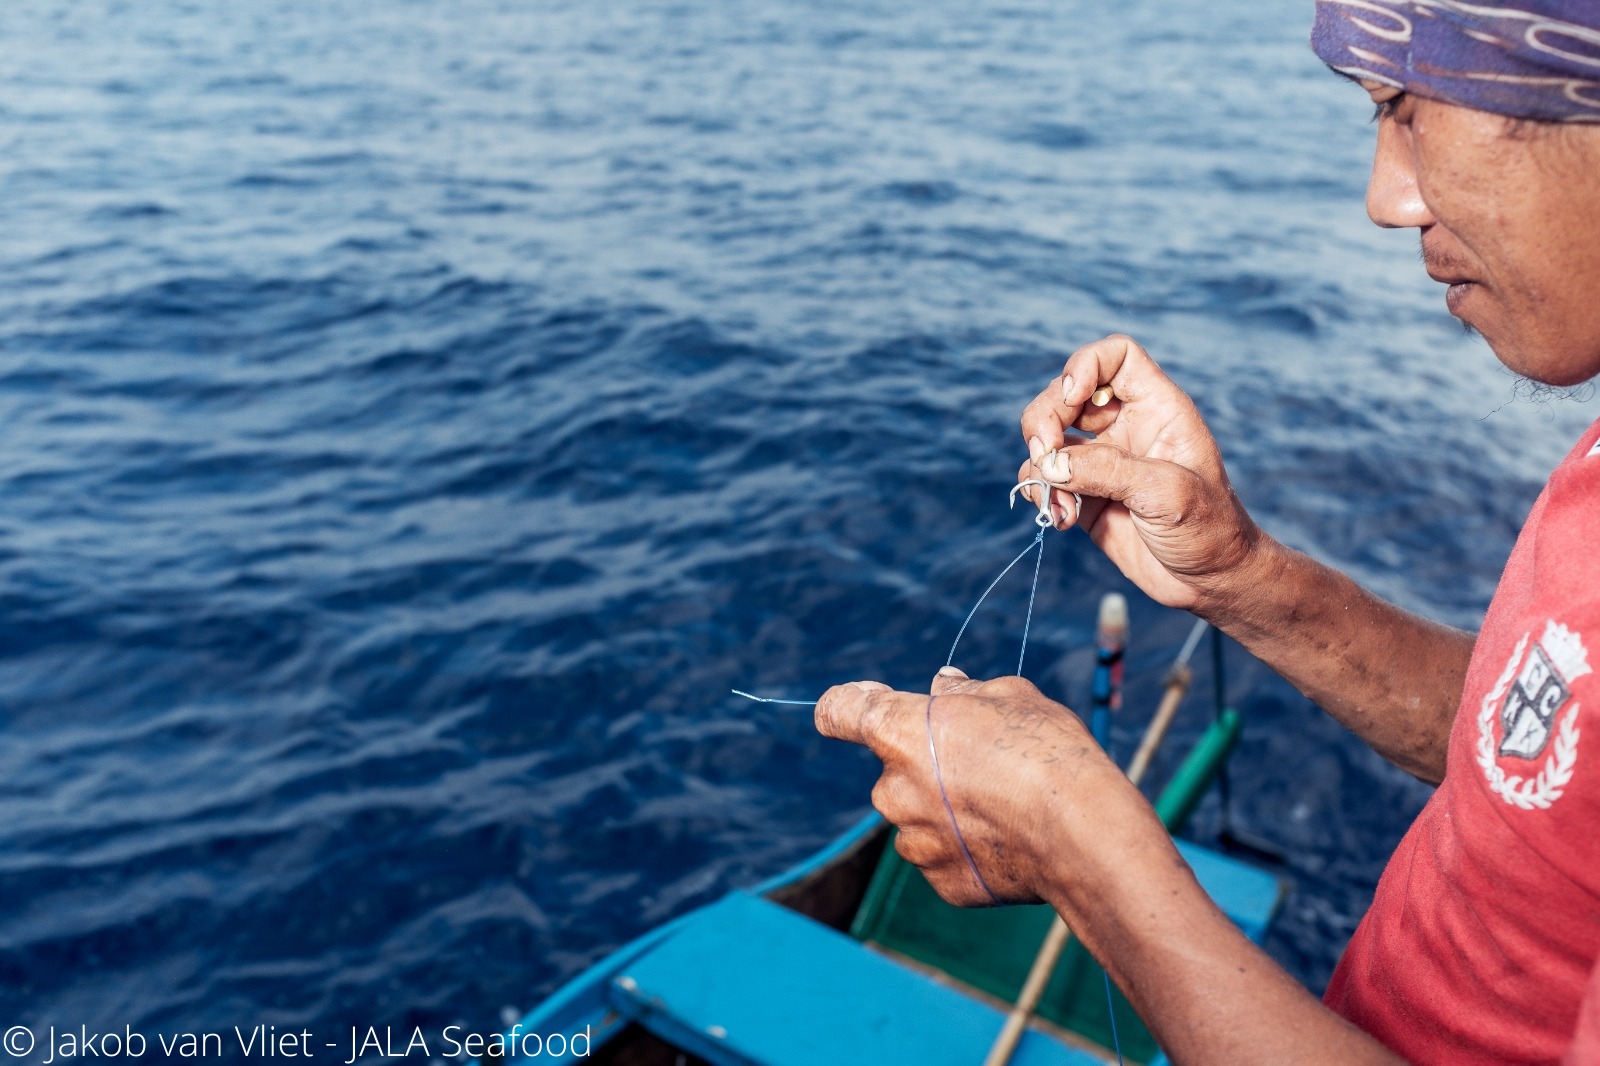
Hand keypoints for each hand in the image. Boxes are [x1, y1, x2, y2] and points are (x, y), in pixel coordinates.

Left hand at [814, 667, 1151, 909]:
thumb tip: (942, 688)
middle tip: (984, 761)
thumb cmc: (1048, 751)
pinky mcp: (941, 881)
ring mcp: (914, 841)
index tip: (865, 701)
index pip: (839, 711)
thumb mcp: (1011, 696)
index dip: (850, 703)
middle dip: (926, 763)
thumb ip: (964, 693)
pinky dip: (967, 847)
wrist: (1083, 833)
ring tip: (1006, 804)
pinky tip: (1010, 838)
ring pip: (918, 817)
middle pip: (893, 770)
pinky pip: (944, 856)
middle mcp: (892, 789)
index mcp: (898, 731)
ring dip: (945, 808)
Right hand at [1018, 334, 1269, 613]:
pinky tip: (1062, 519)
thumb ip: (1108, 472)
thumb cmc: (1209, 530)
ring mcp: (1103, 461)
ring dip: (1040, 465)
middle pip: (1066, 394)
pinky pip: (1045, 479)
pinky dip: (1040, 493)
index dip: (1085, 365)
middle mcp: (1126, 427)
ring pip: (1048, 437)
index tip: (1071, 397)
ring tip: (1059, 502)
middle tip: (1045, 455)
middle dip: (1044, 420)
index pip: (1115, 357)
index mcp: (1158, 409)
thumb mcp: (1166, 493)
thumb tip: (1049, 464)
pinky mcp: (1085, 495)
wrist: (1210, 582)